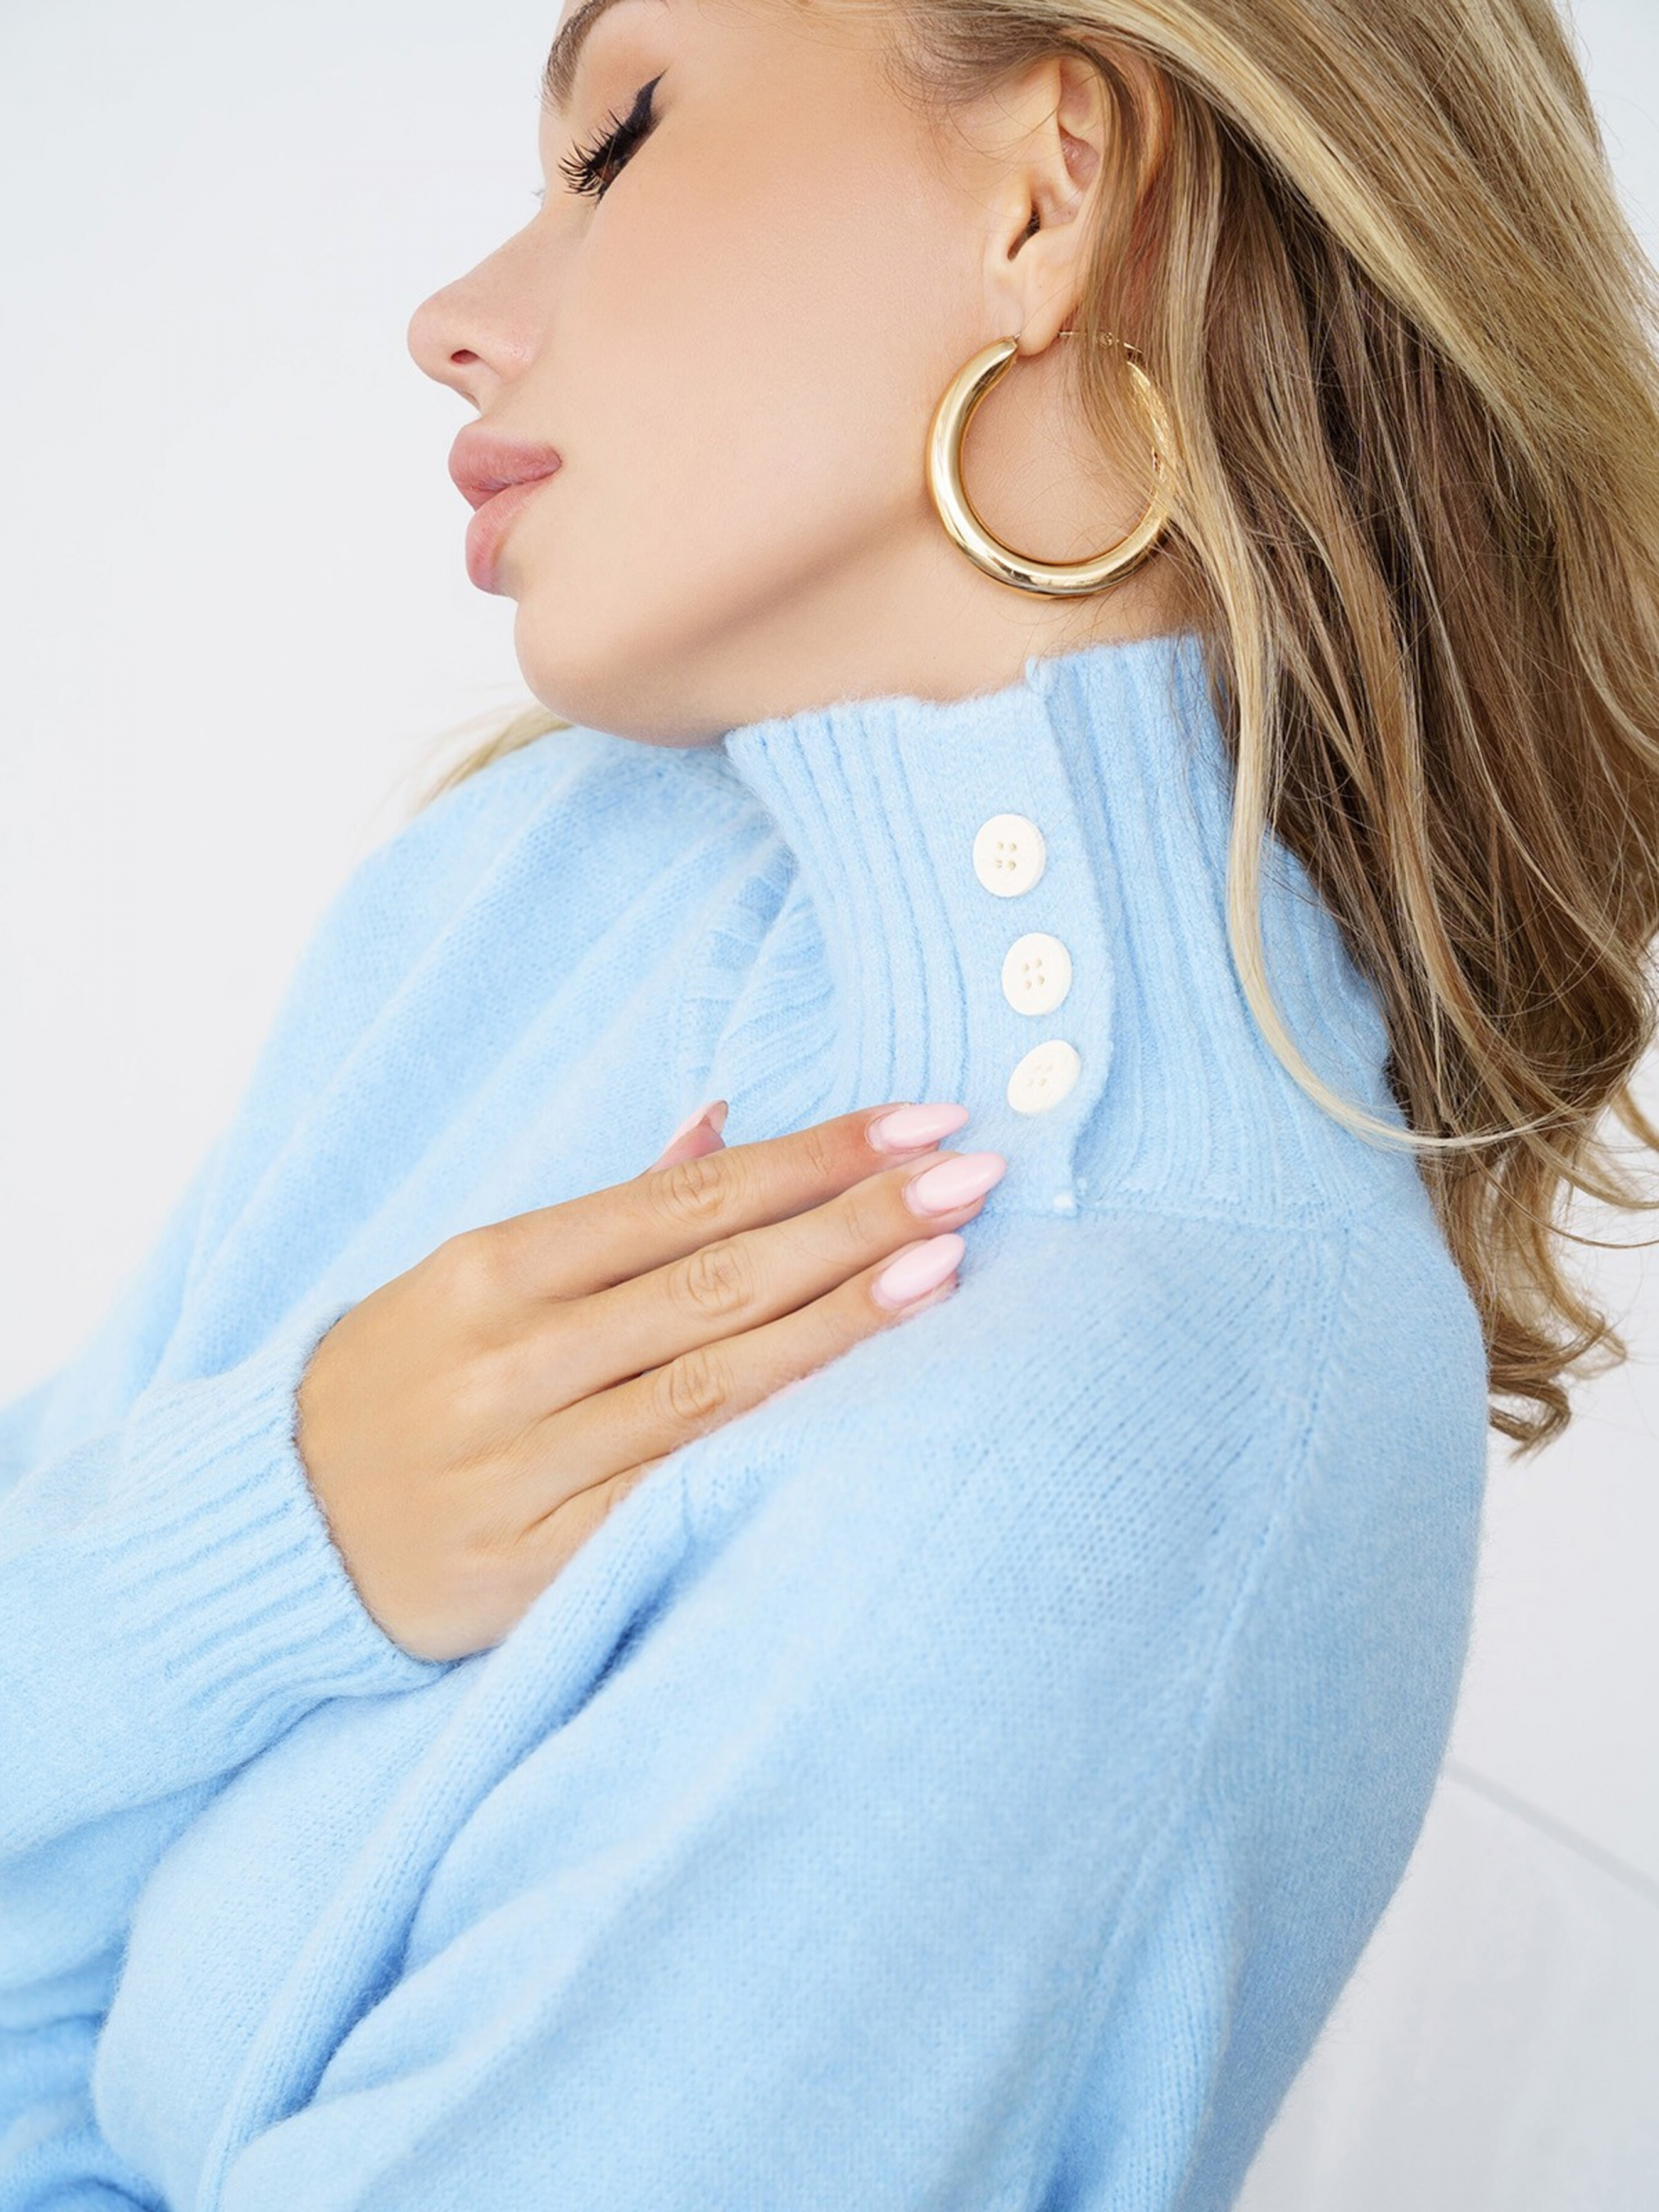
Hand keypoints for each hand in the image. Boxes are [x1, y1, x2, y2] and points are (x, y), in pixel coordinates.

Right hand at [294, 1100, 1005, 1660]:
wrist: (271, 1528)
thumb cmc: (400, 1380)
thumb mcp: (472, 1273)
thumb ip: (610, 1206)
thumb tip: (727, 1119)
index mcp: (494, 1265)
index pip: (685, 1197)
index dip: (814, 1155)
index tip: (923, 1117)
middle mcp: (510, 1356)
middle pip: (715, 1279)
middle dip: (856, 1222)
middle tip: (974, 1174)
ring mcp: (522, 1464)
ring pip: (709, 1383)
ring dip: (839, 1322)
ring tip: (949, 1267)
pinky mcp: (534, 1566)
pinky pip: (673, 1496)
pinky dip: (769, 1446)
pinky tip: (857, 1408)